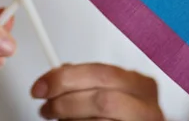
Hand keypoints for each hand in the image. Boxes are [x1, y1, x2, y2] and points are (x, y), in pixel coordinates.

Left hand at [31, 63, 163, 120]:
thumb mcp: (109, 89)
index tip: (42, 86)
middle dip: (66, 103)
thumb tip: (54, 77)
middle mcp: (147, 108)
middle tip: (46, 108)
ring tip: (59, 119)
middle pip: (101, 100)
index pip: (101, 72)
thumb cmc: (122, 113)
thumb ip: (87, 79)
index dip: (66, 78)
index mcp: (141, 85)